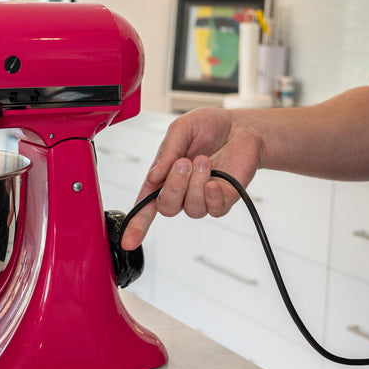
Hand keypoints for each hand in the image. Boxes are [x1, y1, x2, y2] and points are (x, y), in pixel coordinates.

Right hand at [121, 108, 262, 250]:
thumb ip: (167, 150)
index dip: (136, 224)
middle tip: (184, 163)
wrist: (241, 127)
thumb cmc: (210, 127)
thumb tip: (154, 176)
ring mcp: (202, 197)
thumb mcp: (182, 128)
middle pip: (166, 207)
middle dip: (173, 186)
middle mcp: (181, 190)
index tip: (127, 241)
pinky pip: (214, 210)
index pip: (145, 204)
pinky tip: (214, 181)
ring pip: (191, 209)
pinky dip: (213, 196)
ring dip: (196, 184)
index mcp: (164, 175)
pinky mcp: (223, 200)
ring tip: (204, 161)